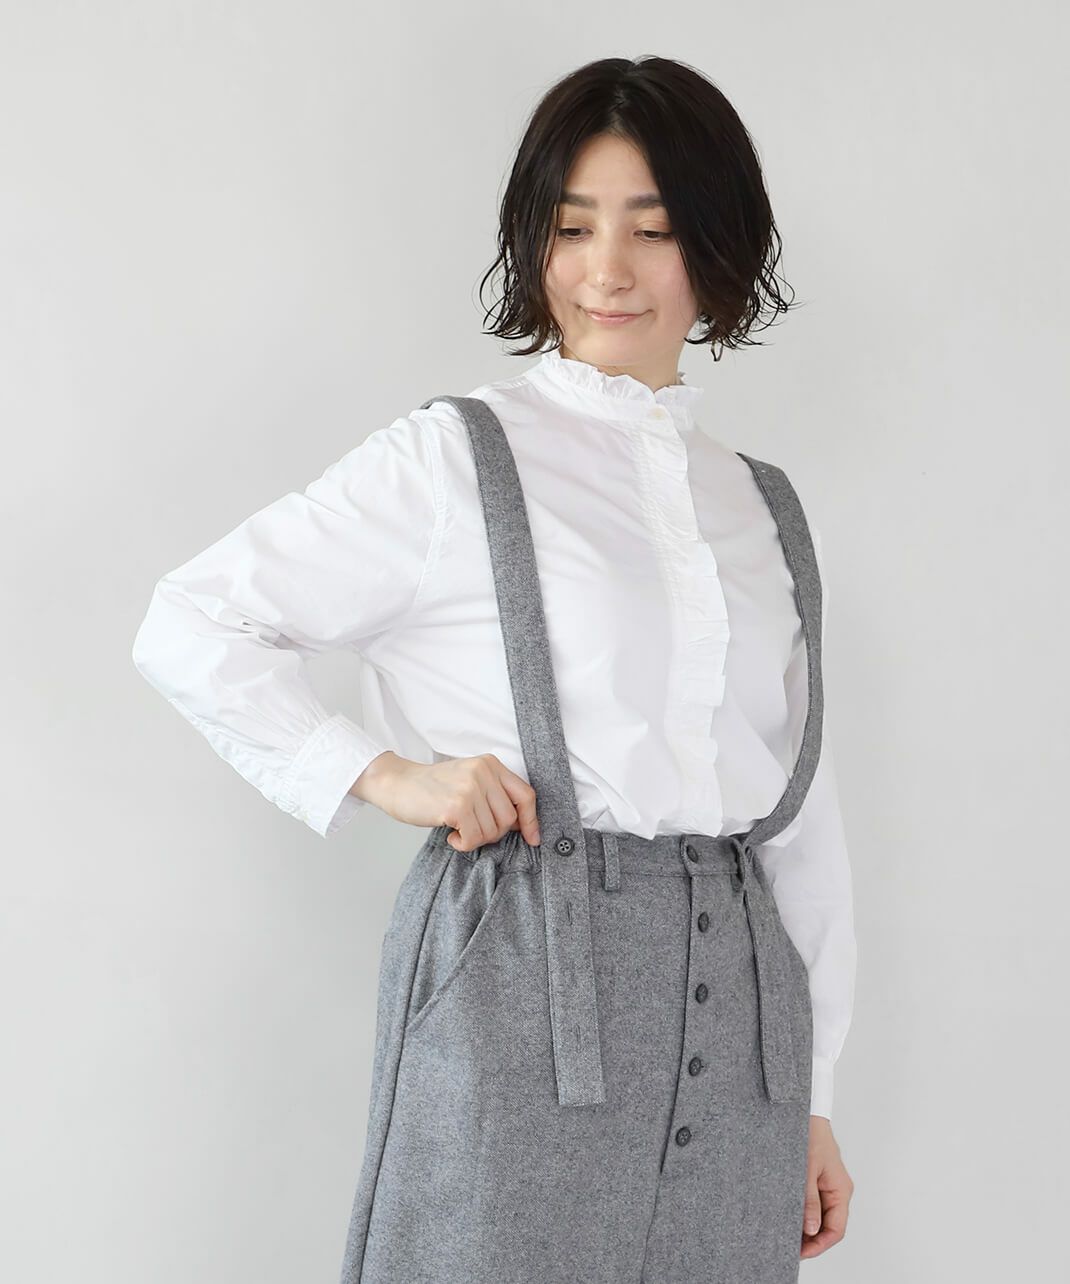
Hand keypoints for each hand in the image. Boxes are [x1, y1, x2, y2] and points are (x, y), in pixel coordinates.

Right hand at [350, 751, 540, 851]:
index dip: (531, 820)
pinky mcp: (456, 806)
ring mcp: (470, 788)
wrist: (397, 783)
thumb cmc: (433, 787)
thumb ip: (494, 794)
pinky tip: (451, 835)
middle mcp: (483, 772)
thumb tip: (522, 825)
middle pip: (509, 819)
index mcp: (490, 764)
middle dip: (493, 833)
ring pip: (492, 832)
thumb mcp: (469, 779)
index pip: (525, 794)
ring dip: (476, 838)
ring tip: (459, 829)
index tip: (532, 839)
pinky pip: (474, 839)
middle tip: (472, 829)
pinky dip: (464, 844)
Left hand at [800, 1115, 853, 1258]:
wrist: (805, 1110)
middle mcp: (838, 1190)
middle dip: (812, 1239)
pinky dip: (805, 1212)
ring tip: (787, 1232)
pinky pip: (815, 1202)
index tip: (801, 1252)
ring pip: (822, 1215)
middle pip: (830, 1225)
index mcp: (841, 1190)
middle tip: (790, 1246)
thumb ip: (809, 1201)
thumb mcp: (806, 1169)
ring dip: (807, 1226)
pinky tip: (789, 1214)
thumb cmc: (810, 1134)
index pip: (836, 1229)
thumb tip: (811, 1230)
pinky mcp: (819, 1178)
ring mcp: (829, 1184)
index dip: (819, 1245)